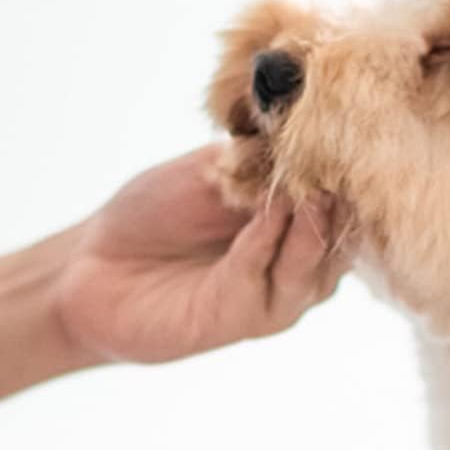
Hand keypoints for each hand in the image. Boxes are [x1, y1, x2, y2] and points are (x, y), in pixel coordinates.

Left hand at [53, 145, 342, 364]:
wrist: (92, 264)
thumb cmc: (154, 213)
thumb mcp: (213, 171)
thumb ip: (259, 159)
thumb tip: (307, 130)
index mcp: (296, 224)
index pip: (342, 199)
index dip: (349, 169)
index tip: (358, 130)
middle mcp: (296, 264)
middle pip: (338, 237)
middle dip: (343, 202)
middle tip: (349, 164)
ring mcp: (273, 295)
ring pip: (310, 266)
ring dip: (313, 227)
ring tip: (317, 190)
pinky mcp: (240, 318)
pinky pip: (260, 276)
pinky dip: (266, 242)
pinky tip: (269, 213)